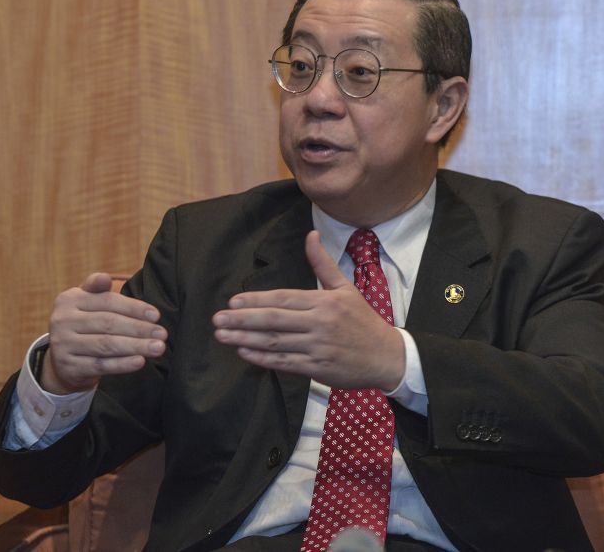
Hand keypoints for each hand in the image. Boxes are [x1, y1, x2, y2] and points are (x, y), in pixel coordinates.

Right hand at [42, 273, 166, 393]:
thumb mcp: (87, 302)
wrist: (64, 360)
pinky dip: (122, 364)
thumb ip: (97, 288)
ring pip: (106, 345)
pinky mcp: (68, 367)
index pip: (107, 301)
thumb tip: (106, 278)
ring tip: (158, 348)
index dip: (134, 308)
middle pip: (108, 323)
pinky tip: (140, 361)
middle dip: (139, 328)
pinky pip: (100, 365)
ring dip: (136, 346)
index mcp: (69, 299)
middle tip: (162, 334)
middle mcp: (62, 321)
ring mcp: (63, 345)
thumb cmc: (85, 324)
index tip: (156, 316)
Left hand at [212, 231, 404, 389]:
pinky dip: (263, 358)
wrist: (386, 356)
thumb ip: (323, 264)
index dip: (256, 301)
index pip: (283, 299)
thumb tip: (311, 234)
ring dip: (246, 339)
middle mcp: (319, 324)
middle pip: (274, 320)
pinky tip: (244, 353)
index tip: (233, 302)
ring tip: (223, 336)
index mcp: (325, 302)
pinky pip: (285, 362)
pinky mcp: (317, 368)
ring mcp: (317, 347)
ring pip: (276, 342)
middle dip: (243, 320)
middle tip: (217, 320)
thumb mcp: (346, 288)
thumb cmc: (364, 321)